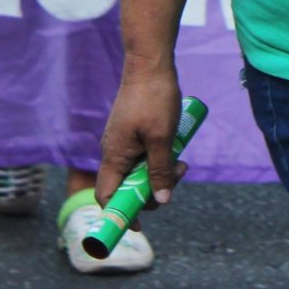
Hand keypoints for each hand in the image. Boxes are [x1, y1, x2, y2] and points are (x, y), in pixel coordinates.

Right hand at [96, 58, 187, 207]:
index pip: (107, 196)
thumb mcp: (162, 139)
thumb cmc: (154, 99)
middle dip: (153, 189)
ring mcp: (122, 141)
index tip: (140, 225)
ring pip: (138, 170)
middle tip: (178, 176)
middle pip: (127, 186)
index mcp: (114, 155)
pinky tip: (175, 149)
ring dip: (160, 172)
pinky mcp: (132, 132)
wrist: (150, 63)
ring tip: (182, 163)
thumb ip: (160, 171)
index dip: (120, 214)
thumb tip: (161, 201)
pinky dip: (158, 158)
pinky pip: (142, 156)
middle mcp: (113, 151)